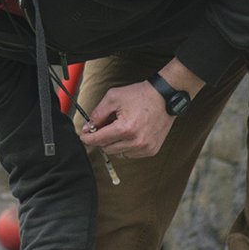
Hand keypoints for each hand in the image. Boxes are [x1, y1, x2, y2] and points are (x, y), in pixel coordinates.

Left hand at [80, 58, 204, 158]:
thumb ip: (98, 113)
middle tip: (105, 126)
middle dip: (102, 138)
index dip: (88, 138)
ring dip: (115, 143)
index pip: (99, 140)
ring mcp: (145, 147)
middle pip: (107, 148)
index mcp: (125, 128)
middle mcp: (136, 141)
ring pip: (118, 153)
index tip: (83, 136)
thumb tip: (88, 127)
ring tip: (120, 128)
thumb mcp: (114, 98)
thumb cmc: (141, 95)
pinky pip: (131, 154)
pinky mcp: (152, 150)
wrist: (165, 97)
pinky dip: (126, 146)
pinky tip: (130, 134)